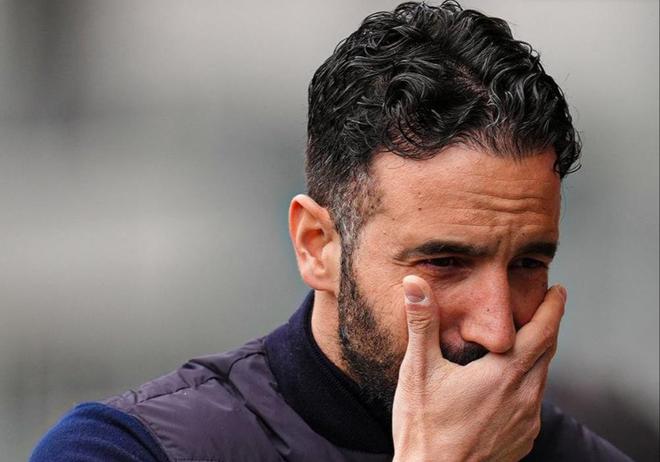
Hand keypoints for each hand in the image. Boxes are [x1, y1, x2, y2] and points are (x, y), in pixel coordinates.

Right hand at [391, 275, 565, 461]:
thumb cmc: (424, 427)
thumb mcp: (418, 370)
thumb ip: (421, 323)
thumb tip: (414, 284)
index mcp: (504, 375)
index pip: (542, 332)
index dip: (553, 308)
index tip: (558, 290)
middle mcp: (524, 397)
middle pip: (547, 353)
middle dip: (548, 327)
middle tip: (545, 307)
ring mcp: (526, 422)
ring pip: (541, 378)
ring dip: (537, 356)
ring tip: (523, 343)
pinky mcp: (522, 440)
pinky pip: (533, 403)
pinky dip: (527, 384)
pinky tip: (508, 384)